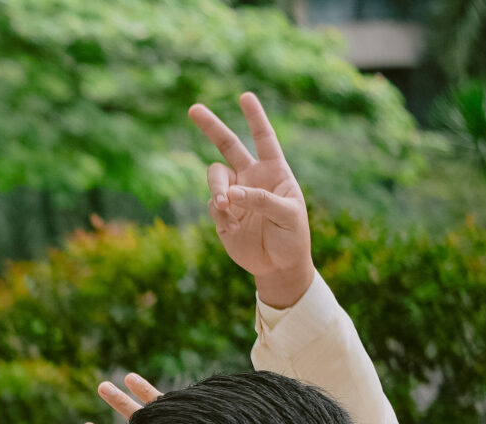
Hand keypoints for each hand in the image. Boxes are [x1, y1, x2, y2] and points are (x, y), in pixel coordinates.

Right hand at [190, 93, 314, 310]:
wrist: (279, 265)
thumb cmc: (292, 235)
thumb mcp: (288, 214)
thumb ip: (261, 200)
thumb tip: (230, 193)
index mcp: (274, 171)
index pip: (263, 138)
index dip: (255, 117)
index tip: (245, 96)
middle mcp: (251, 178)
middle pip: (228, 146)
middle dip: (211, 127)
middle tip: (193, 109)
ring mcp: (234, 196)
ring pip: (215, 177)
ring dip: (217, 188)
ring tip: (224, 205)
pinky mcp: (222, 216)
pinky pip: (213, 207)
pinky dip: (221, 216)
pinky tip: (234, 228)